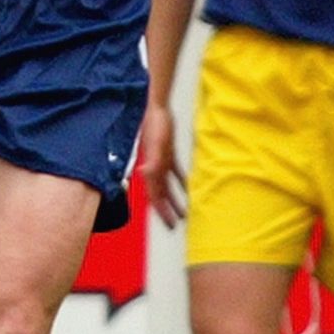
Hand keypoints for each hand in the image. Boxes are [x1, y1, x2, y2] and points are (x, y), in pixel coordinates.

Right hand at [133, 104, 186, 228]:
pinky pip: (175, 172)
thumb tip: (145, 174)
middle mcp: (154, 168)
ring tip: (183, 212)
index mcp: (151, 169)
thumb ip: (152, 159)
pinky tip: (188, 188)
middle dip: (167, 210)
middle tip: (175, 226)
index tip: (169, 225)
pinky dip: (181, 181)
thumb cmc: (155, 125)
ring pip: (167, 186)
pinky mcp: (168, 153)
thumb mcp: (157, 143)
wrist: (156, 107)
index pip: (155, 196)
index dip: (161, 211)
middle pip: (160, 195)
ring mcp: (161, 161)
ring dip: (174, 199)